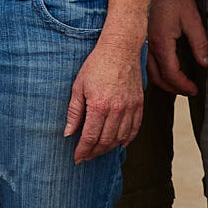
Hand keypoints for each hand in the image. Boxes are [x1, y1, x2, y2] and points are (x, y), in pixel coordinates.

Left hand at [64, 33, 144, 161]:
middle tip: (86, 156)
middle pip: (105, 141)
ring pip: (120, 138)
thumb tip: (68, 133)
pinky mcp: (139, 104)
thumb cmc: (96, 65)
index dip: (83, 150)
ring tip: (99, 150)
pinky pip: (134, 129)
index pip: (90, 137)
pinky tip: (120, 143)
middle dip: (94, 152)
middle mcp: (116, 109)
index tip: (78, 158)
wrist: (120, 49)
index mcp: (98, 105)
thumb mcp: (79, 86)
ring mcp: (129, 108)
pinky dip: (127, 139)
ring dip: (109, 148)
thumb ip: (74, 111)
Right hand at [145, 0, 207, 94]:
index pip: (171, 75)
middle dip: (173, 88)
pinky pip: (144, 62)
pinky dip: (154, 71)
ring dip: (162, 81)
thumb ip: (200, 43)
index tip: (194, 89)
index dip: (183, 86)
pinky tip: (162, 69)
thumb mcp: (192, 18)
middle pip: (158, 78)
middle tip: (187, 90)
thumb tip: (206, 63)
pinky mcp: (138, 37)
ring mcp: (140, 42)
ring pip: (148, 72)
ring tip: (177, 83)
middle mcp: (147, 46)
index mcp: (161, 43)